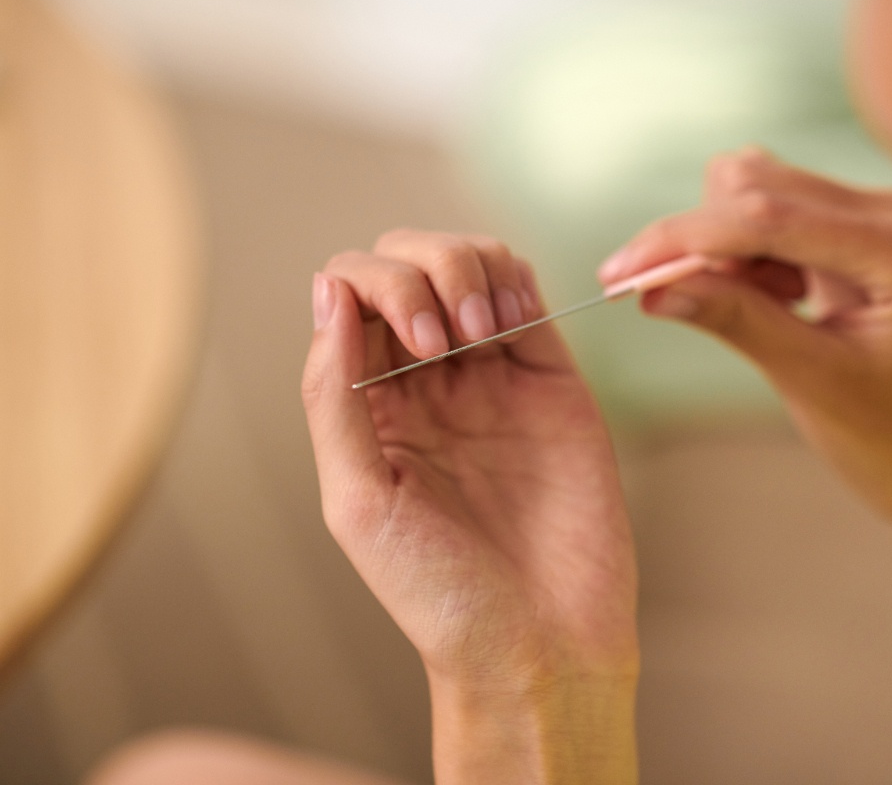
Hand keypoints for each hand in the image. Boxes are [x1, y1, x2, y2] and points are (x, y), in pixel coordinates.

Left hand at [302, 230, 637, 783]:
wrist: (541, 641)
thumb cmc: (443, 595)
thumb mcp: (357, 501)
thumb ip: (333, 396)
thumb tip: (329, 295)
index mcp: (368, 407)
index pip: (350, 297)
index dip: (374, 290)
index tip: (415, 349)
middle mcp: (425, 382)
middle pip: (405, 263)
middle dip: (422, 274)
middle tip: (446, 342)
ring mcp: (491, 374)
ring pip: (467, 261)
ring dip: (469, 267)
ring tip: (486, 330)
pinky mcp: (550, 377)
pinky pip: (527, 292)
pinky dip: (516, 279)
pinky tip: (513, 321)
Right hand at [599, 148, 891, 526]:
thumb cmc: (884, 433)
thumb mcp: (808, 381)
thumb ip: (736, 320)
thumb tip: (652, 287)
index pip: (770, 218)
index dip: (685, 238)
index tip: (620, 271)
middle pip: (757, 183)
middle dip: (696, 238)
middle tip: (664, 299)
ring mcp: (876, 211)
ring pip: (755, 185)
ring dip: (721, 244)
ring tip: (755, 311)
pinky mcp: (852, 220)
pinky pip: (770, 206)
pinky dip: (742, 249)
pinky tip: (771, 298)